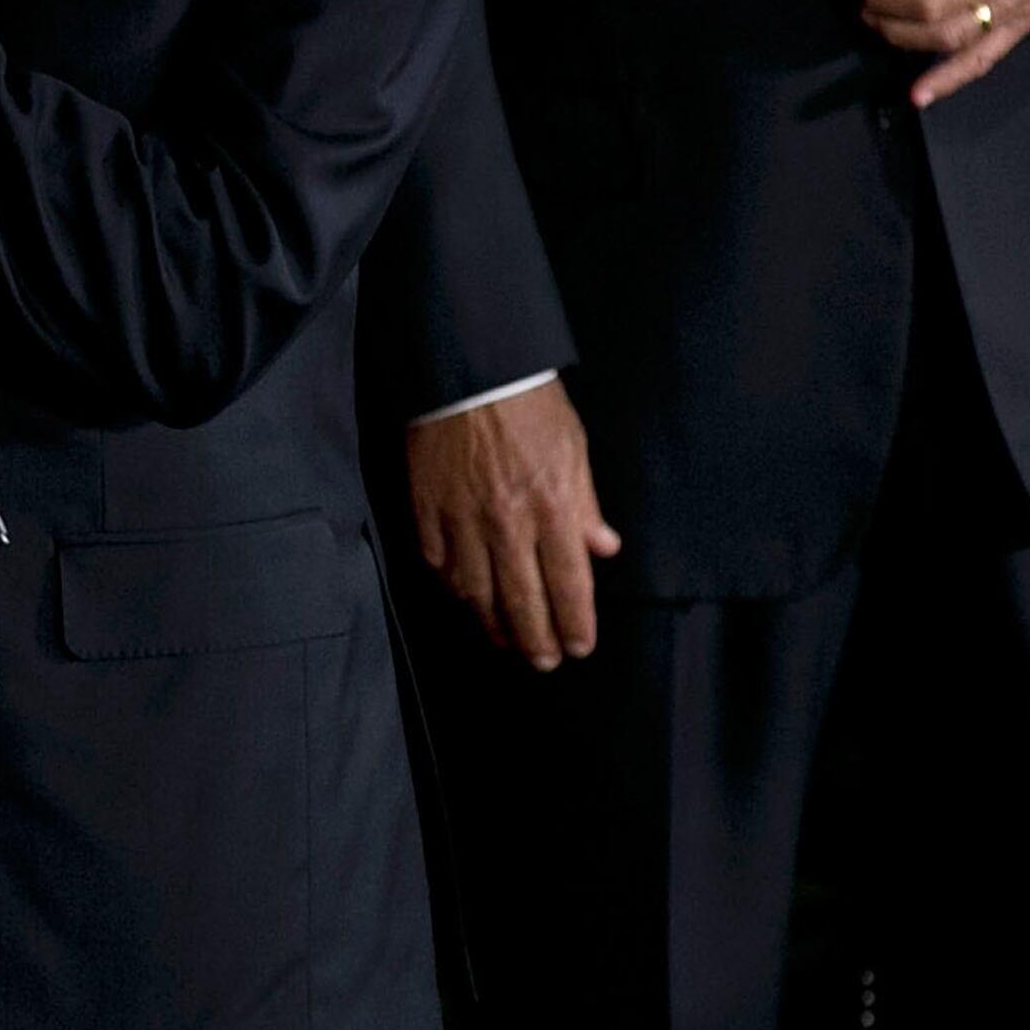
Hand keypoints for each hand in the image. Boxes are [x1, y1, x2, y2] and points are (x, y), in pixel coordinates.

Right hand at [407, 379, 620, 669]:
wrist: (468, 369)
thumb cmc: (526, 402)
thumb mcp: (573, 448)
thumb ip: (586, 504)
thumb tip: (602, 548)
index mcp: (552, 506)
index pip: (569, 585)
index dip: (575, 623)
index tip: (579, 645)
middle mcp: (508, 522)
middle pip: (523, 602)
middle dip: (537, 640)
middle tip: (544, 661)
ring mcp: (463, 520)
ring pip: (477, 594)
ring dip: (494, 625)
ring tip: (505, 640)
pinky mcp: (427, 509)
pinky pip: (439, 565)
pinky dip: (453, 588)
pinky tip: (465, 598)